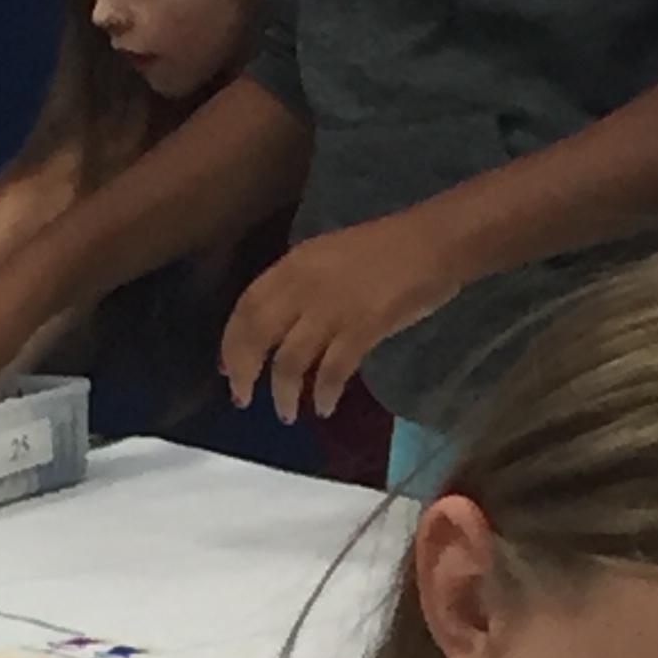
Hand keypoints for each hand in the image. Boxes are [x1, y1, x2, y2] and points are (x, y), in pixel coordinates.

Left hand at [221, 212, 462, 421]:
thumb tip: (285, 324)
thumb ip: (303, 286)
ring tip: (287, 415)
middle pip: (258, 336)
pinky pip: (332, 370)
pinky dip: (323, 393)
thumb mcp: (329, 258)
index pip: (246, 306)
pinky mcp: (362, 328)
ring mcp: (332, 308)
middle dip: (245, 372)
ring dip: (283, 393)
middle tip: (243, 400)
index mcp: (294, 264)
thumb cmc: (387, 248)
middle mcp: (303, 286)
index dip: (231, 342)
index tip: (226, 368)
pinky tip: (324, 408)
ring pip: (290, 359)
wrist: (431, 243)